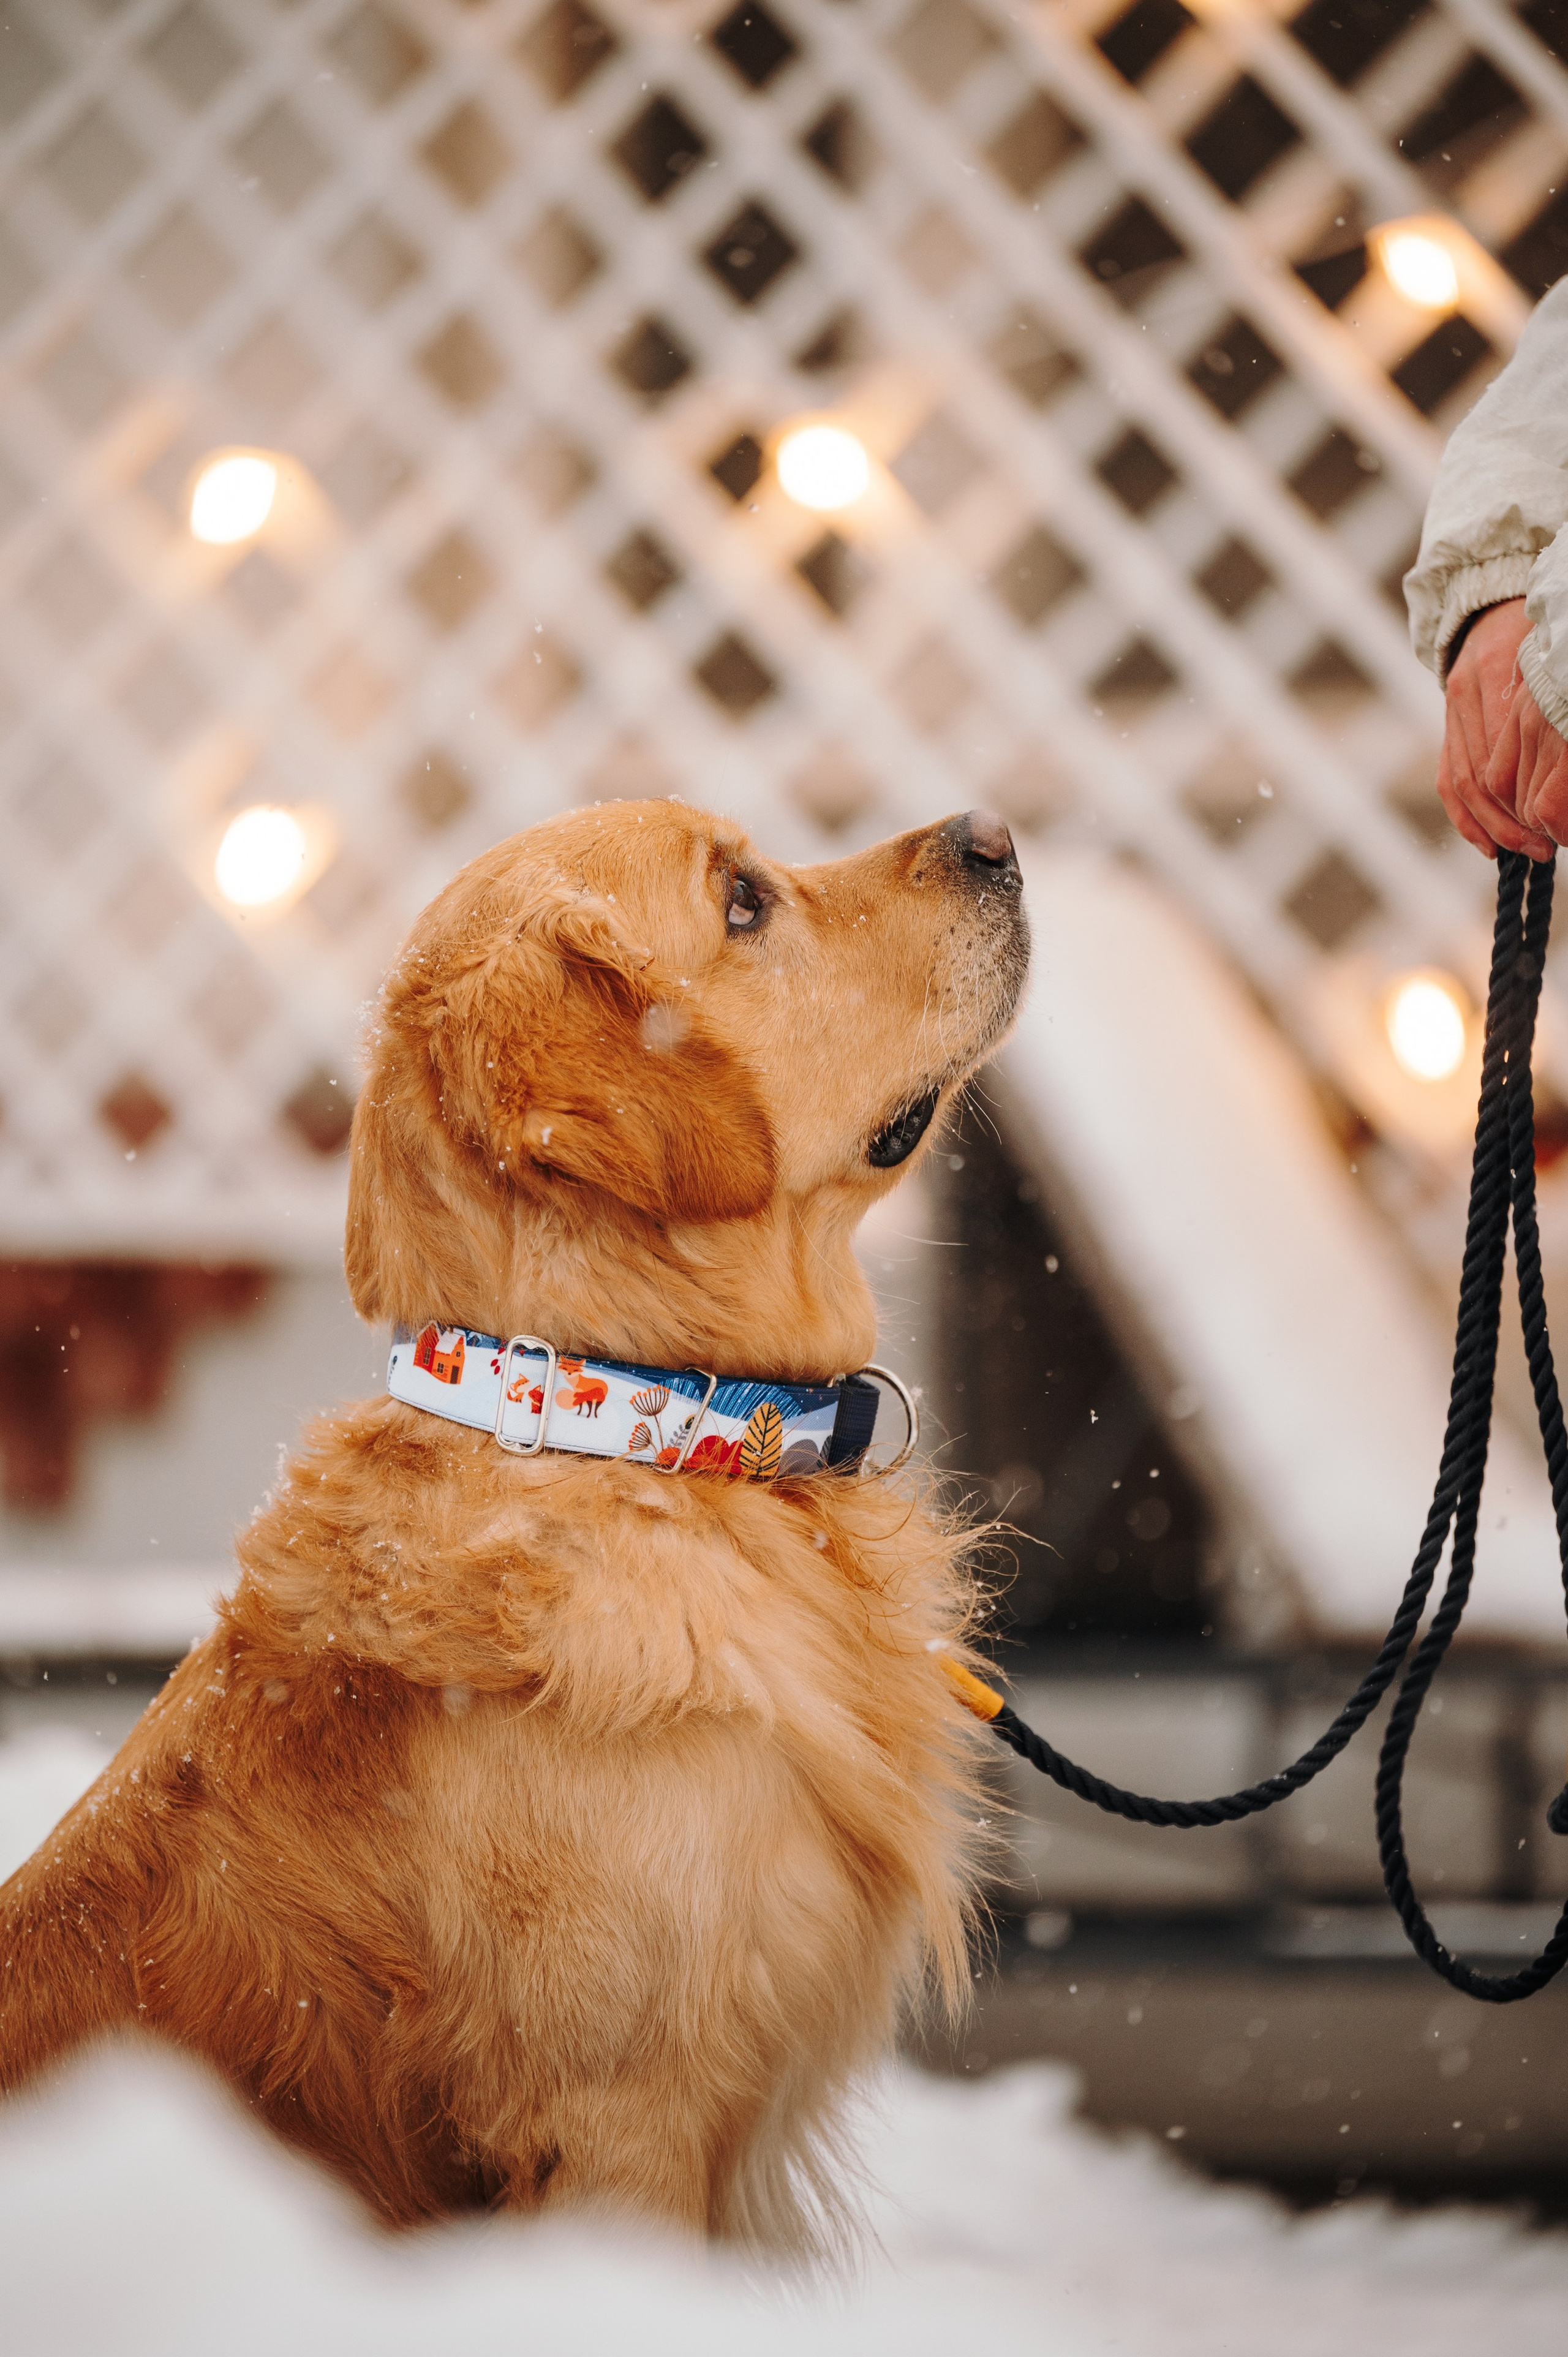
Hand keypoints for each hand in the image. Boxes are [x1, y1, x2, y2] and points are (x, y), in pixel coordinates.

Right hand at [1436, 600, 1555, 859]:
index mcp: (1498, 670)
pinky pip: (1448, 780)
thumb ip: (1554, 704)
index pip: (1503, 752)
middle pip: (1480, 776)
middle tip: (1544, 850)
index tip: (1554, 826)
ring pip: (1461, 784)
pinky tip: (1488, 844)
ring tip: (1520, 853)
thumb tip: (1565, 761)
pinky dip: (1466, 818)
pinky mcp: (1446, 724)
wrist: (1491, 603)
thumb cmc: (1541, 628)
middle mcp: (1466, 693)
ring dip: (1490, 826)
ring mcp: (1451, 710)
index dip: (1525, 797)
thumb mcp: (1554, 658)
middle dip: (1510, 821)